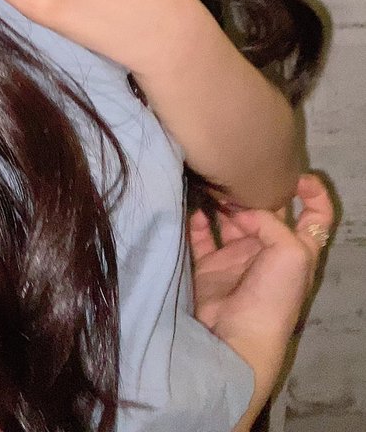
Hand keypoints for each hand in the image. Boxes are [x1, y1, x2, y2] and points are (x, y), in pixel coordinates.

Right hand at [189, 174, 333, 416]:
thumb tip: (239, 210)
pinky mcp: (208, 266)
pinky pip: (200, 236)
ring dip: (222, 201)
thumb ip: (269, 221)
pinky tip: (191, 206)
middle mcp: (268, 250)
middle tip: (236, 170)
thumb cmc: (274, 296)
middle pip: (266, 211)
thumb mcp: (291, 253)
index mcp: (297, 249)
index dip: (312, 192)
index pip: (315, 215)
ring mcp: (237, 258)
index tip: (295, 173)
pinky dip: (194, 219)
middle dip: (253, 189)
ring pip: (230, 219)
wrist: (235, 338)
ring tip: (210, 180)